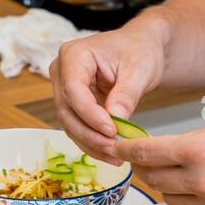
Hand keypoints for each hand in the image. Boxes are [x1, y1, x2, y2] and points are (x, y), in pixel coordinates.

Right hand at [49, 15, 169, 164]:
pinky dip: (92, 143)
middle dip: (90, 134)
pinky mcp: (73, 105)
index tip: (111, 130)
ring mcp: (64, 89)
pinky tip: (110, 153)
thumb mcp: (140, 69)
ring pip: (70, 123)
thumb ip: (126, 94)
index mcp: (74, 54)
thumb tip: (115, 119)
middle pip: (68, 110)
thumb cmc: (140, 50)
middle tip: (115, 149)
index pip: (74, 89)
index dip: (90, 114)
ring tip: (115, 156)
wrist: (141, 49)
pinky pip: (77, 127)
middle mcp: (62, 72)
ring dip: (91, 143)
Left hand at [116, 117, 204, 204]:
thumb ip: (199, 140)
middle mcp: (202, 181)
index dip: (127, 150)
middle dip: (145, 167)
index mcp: (200, 151)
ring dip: (166, 184)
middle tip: (143, 157)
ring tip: (172, 171)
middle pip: (154, 178)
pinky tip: (202, 184)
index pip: (147, 153)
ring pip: (172, 197)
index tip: (115, 146)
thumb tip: (176, 148)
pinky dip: (191, 196)